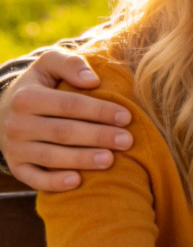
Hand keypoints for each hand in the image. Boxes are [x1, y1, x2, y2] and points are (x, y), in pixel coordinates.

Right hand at [0, 49, 132, 189]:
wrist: (5, 110)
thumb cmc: (40, 85)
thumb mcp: (49, 65)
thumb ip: (70, 64)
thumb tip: (93, 80)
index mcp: (27, 97)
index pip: (70, 105)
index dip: (100, 111)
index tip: (126, 117)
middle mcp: (17, 124)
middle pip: (64, 132)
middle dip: (98, 136)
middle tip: (127, 141)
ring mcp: (15, 148)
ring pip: (51, 157)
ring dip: (82, 160)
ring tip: (110, 159)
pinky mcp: (16, 167)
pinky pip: (34, 179)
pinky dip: (54, 183)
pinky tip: (77, 181)